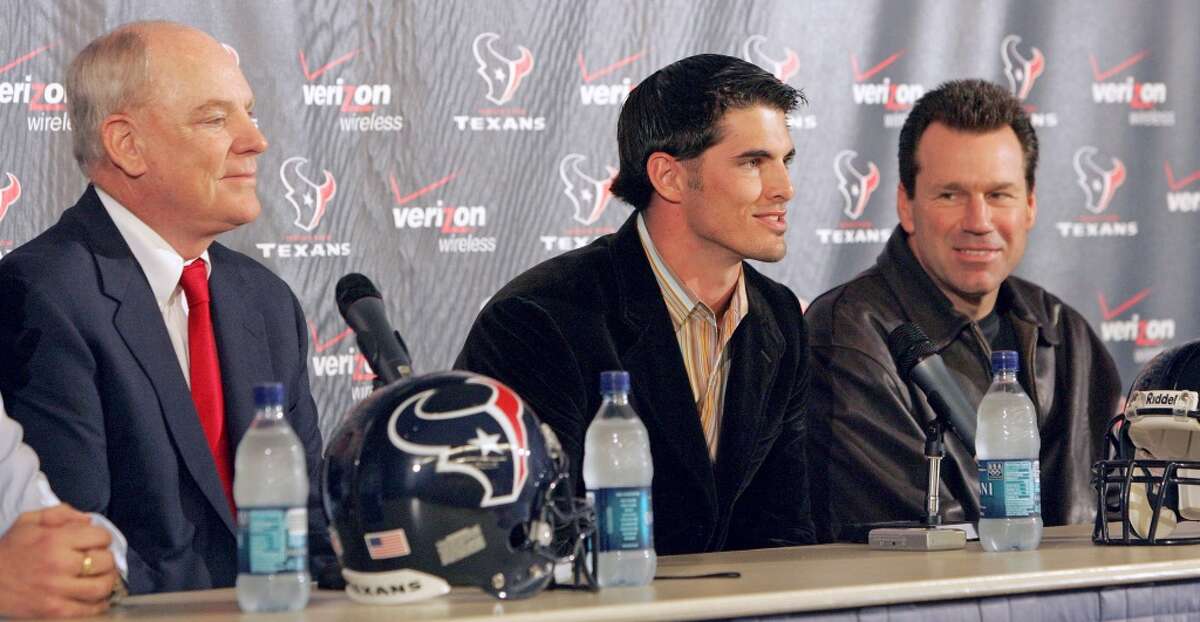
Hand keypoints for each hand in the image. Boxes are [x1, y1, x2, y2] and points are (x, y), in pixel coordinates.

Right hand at [0, 505, 117, 617]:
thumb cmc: (9, 550)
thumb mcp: (29, 522)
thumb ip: (61, 514)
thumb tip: (89, 520)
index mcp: (55, 540)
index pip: (101, 537)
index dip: (102, 538)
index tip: (96, 542)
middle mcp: (59, 565)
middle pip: (106, 561)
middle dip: (107, 559)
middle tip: (100, 560)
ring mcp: (58, 591)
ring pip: (102, 587)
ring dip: (107, 581)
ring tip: (100, 577)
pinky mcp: (55, 612)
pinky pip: (90, 609)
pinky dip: (98, 603)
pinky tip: (93, 596)